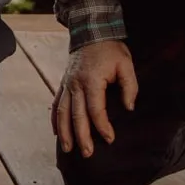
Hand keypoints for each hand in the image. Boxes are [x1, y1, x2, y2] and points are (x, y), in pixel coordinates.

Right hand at [53, 39, 137, 159]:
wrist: (90, 31)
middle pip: (76, 115)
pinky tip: (56, 132)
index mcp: (92, 80)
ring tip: (68, 149)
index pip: (96, 109)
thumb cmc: (110, 49)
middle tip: (87, 153)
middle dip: (82, 136)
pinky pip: (56, 103)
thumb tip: (129, 107)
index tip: (110, 138)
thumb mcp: (126, 64)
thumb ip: (130, 86)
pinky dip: (55, 119)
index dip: (102, 126)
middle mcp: (75, 84)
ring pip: (62, 112)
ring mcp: (67, 84)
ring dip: (64, 132)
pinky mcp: (63, 83)